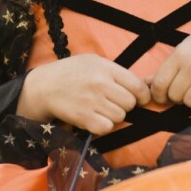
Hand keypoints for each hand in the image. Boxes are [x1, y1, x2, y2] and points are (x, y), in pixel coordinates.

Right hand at [16, 54, 150, 135]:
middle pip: (130, 104)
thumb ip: (119, 73)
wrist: (44, 87)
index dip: (142, 96)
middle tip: (111, 102)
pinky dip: (102, 126)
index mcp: (106, 68)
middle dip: (124, 105)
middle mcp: (101, 84)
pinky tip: (93, 118)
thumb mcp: (94, 62)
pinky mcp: (84, 117)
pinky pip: (107, 128)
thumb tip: (147, 85)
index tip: (139, 99)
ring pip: (120, 117)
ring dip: (113, 116)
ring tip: (99, 109)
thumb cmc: (72, 73)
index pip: (138, 86)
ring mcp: (92, 101)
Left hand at [149, 26, 190, 114]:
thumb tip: (145, 83)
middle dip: (178, 97)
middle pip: (174, 96)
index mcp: (181, 54)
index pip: (160, 84)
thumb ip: (167, 67)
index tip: (163, 96)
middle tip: (187, 89)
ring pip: (190, 103)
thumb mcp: (185, 49)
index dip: (159, 95)